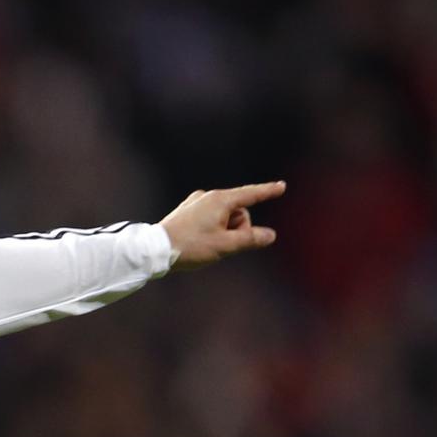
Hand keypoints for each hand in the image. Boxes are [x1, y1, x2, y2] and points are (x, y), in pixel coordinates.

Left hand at [159, 181, 285, 269]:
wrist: (155, 249)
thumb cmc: (190, 246)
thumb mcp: (225, 246)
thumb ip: (250, 239)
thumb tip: (270, 235)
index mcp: (219, 201)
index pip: (250, 195)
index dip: (267, 192)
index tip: (282, 186)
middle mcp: (207, 196)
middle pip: (238, 211)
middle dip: (238, 228)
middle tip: (223, 245)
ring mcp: (196, 202)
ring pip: (224, 216)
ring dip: (225, 231)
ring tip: (207, 244)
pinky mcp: (188, 210)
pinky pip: (211, 218)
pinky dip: (214, 229)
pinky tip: (201, 240)